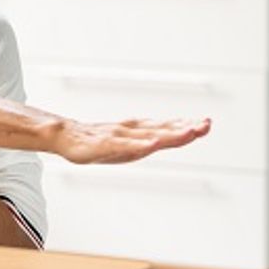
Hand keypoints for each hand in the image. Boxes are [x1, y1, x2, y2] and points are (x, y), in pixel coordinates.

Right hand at [52, 117, 211, 163]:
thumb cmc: (91, 142)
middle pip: (162, 130)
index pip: (165, 128)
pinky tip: (153, 144)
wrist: (62, 136)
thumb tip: (158, 140)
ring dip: (170, 134)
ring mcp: (118, 137)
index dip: (185, 126)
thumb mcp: (120, 144)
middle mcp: (131, 131)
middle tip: (206, 125)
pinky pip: (125, 144)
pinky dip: (140, 144)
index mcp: (135, 132)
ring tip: (190, 132)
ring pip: (149, 135)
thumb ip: (138, 143)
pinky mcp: (104, 144)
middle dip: (185, 128)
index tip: (205, 123)